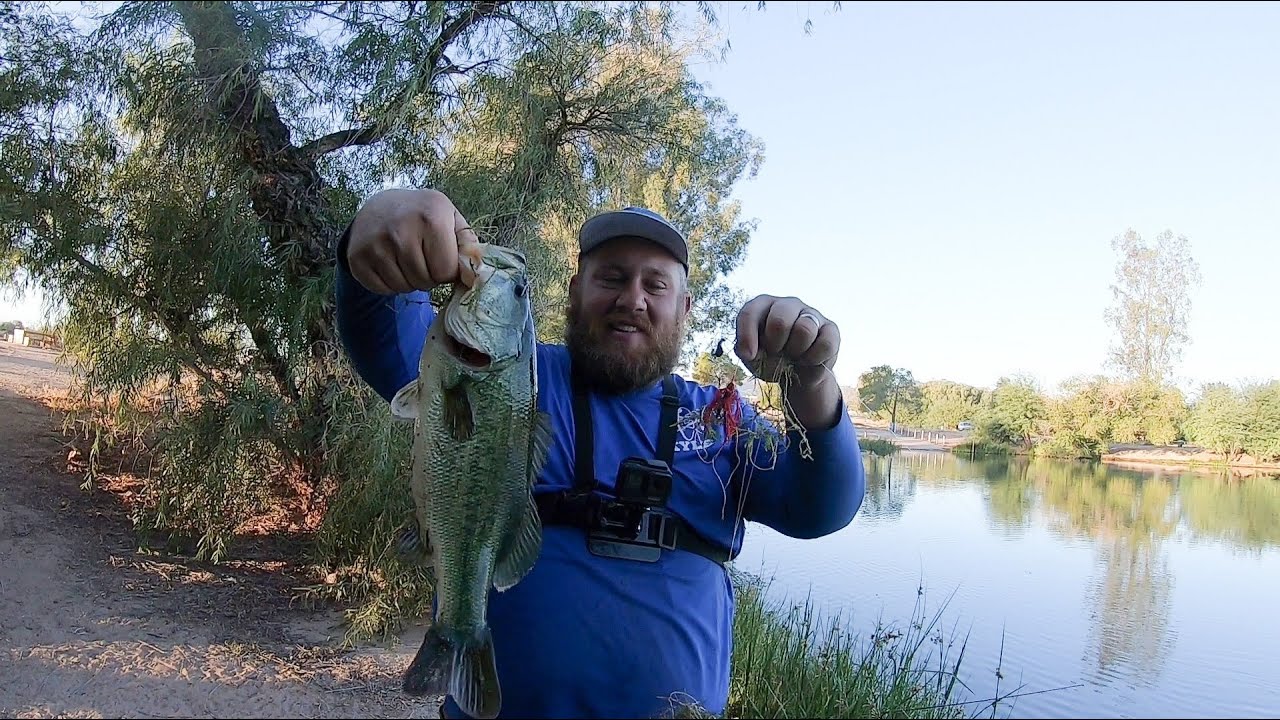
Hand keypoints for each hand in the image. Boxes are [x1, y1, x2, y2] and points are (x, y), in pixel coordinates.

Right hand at [345, 188, 481, 294]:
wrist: (380, 207)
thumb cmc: (423, 215)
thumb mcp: (450, 218)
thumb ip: (468, 245)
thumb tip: (476, 276)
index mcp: (431, 216)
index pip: (446, 271)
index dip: (446, 270)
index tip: (440, 257)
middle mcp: (401, 228)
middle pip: (425, 281)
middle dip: (428, 277)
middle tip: (422, 258)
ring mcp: (376, 243)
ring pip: (404, 287)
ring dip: (410, 282)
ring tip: (407, 260)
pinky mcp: (357, 257)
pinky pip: (383, 289)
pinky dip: (390, 285)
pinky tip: (390, 264)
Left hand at [735, 294, 842, 431]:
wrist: (797, 374)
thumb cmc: (770, 359)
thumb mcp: (752, 357)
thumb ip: (746, 350)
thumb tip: (752, 352)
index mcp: (763, 306)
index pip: (750, 313)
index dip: (748, 336)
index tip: (750, 356)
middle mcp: (787, 304)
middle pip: (780, 320)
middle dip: (775, 345)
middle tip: (776, 354)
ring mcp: (810, 313)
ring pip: (805, 329)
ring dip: (796, 352)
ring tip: (793, 357)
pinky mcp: (830, 328)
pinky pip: (825, 343)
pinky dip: (815, 359)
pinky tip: (809, 361)